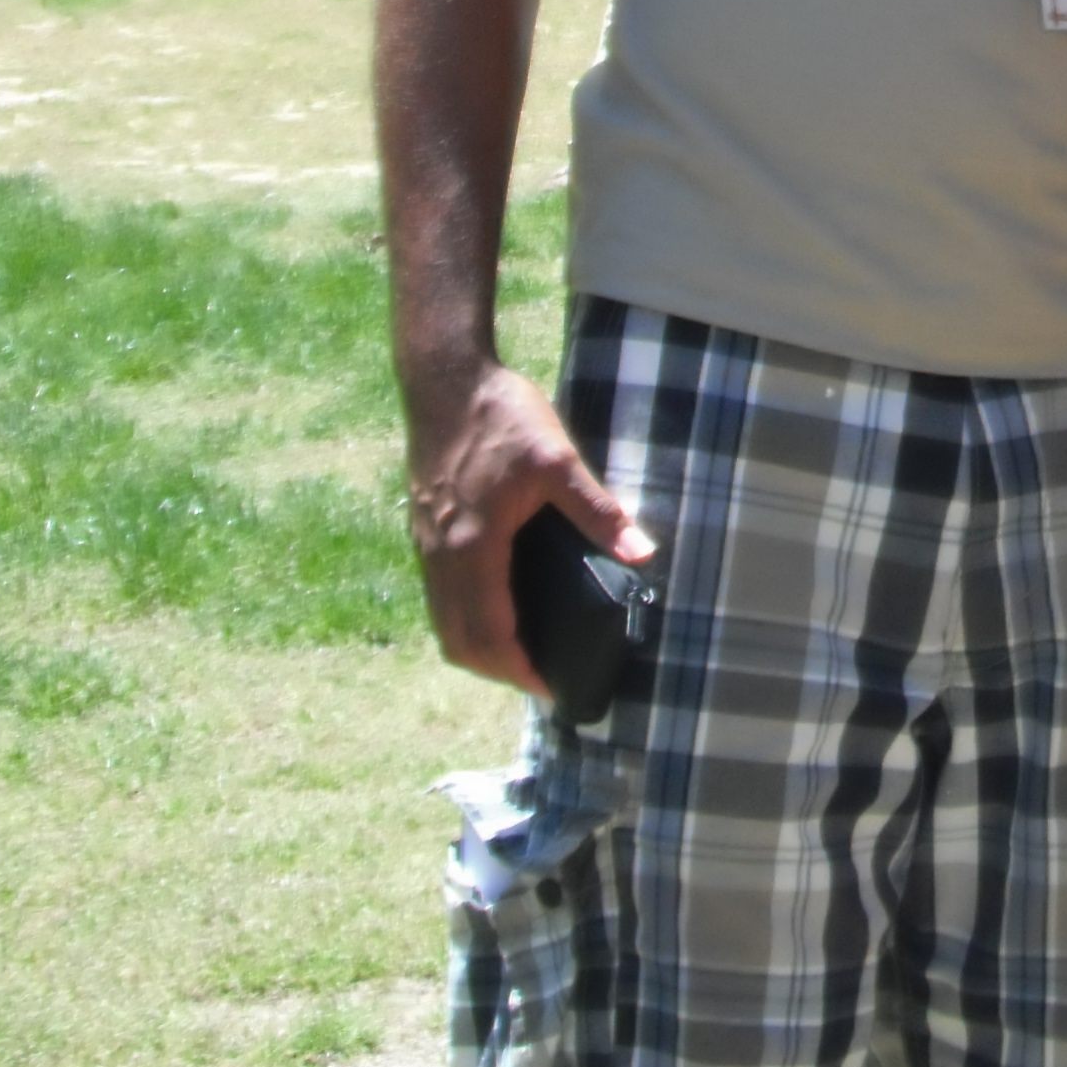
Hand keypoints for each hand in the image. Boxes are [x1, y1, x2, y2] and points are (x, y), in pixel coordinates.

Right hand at [405, 359, 655, 697]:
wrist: (445, 379)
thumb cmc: (501, 416)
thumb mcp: (557, 460)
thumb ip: (598, 511)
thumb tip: (642, 553)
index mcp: (473, 549)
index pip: (490, 635)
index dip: (519, 671)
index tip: (552, 688)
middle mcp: (443, 557)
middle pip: (460, 641)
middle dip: (498, 670)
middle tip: (542, 678)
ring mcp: (427, 545)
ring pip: (444, 622)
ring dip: (478, 648)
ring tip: (521, 653)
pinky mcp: (424, 530)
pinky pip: (439, 596)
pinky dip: (464, 619)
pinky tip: (496, 607)